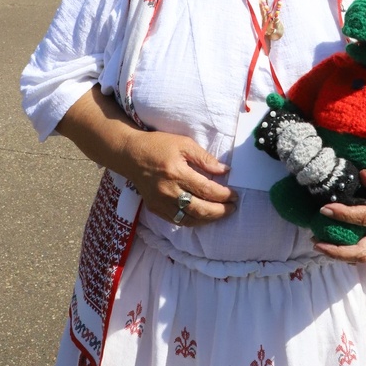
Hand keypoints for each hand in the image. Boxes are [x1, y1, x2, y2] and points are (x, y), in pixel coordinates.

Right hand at [123, 130, 237, 225]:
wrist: (130, 155)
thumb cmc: (158, 145)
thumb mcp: (184, 144)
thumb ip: (205, 158)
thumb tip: (224, 171)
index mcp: (177, 173)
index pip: (206, 190)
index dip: (224, 195)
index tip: (235, 195)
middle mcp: (168, 191)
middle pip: (200, 209)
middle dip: (220, 211)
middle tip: (233, 208)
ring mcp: (160, 203)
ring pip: (189, 219)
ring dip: (208, 220)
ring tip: (221, 214)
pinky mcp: (155, 208)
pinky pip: (177, 221)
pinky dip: (193, 221)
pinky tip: (203, 217)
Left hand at [311, 168, 365, 263]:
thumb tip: (362, 176)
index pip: (363, 218)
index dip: (342, 214)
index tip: (324, 208)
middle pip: (362, 251)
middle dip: (338, 251)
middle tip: (316, 242)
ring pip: (363, 254)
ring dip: (341, 253)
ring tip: (319, 244)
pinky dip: (349, 248)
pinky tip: (333, 241)